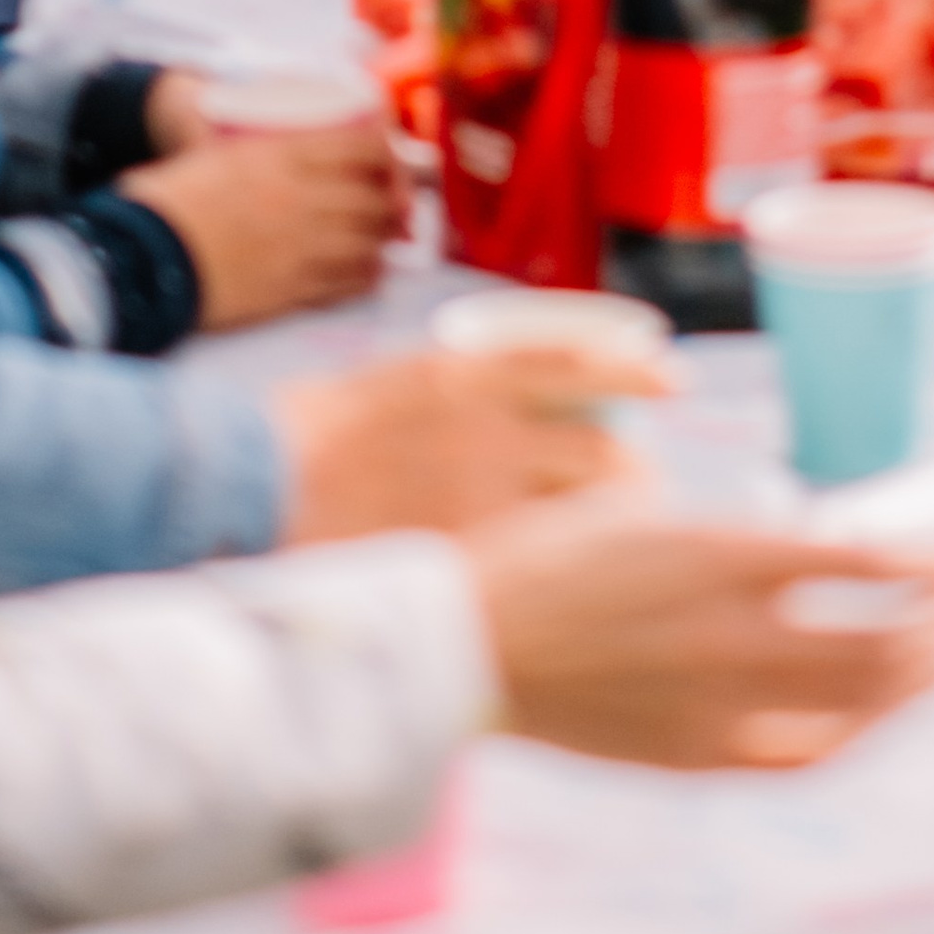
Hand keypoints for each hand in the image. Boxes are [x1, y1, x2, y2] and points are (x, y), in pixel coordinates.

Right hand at [119, 119, 407, 328]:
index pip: (367, 148)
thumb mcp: (217, 157)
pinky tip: (362, 272)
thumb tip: (296, 161)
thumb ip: (262, 157)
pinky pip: (352, 281)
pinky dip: (366, 275)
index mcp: (283, 155)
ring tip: (378, 242)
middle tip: (393, 211)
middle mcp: (302, 197)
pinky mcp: (292, 288)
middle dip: (393, 204)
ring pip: (372, 242)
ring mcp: (301, 245)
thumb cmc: (167, 200)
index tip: (389, 168)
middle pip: (378, 199)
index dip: (390, 158)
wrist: (139, 257)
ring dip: (382, 242)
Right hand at [274, 342, 667, 540]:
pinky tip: (614, 568)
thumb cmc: (321, 431)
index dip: (636, 376)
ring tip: (635, 546)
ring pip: (585, 511)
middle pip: (598, 451)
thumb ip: (468, 385)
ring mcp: (482, 494)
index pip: (581, 366)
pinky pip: (546, 552)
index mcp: (471, 373)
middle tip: (647, 494)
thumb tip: (535, 389)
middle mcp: (490, 428)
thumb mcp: (402, 378)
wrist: (261, 485)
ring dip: (621, 526)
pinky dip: (587, 557)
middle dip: (633, 475)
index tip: (673, 380)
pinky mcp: (468, 547)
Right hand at [472, 494, 933, 769]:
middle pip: (882, 645)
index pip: (870, 566)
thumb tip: (810, 547)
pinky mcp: (699, 758)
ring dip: (915, 683)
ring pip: (856, 709)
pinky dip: (854, 733)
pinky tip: (874, 716)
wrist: (470, 647)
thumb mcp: (648, 511)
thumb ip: (734, 536)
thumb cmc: (550, 558)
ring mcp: (722, 707)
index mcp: (726, 558)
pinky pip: (804, 755)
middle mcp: (737, 636)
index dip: (933, 565)